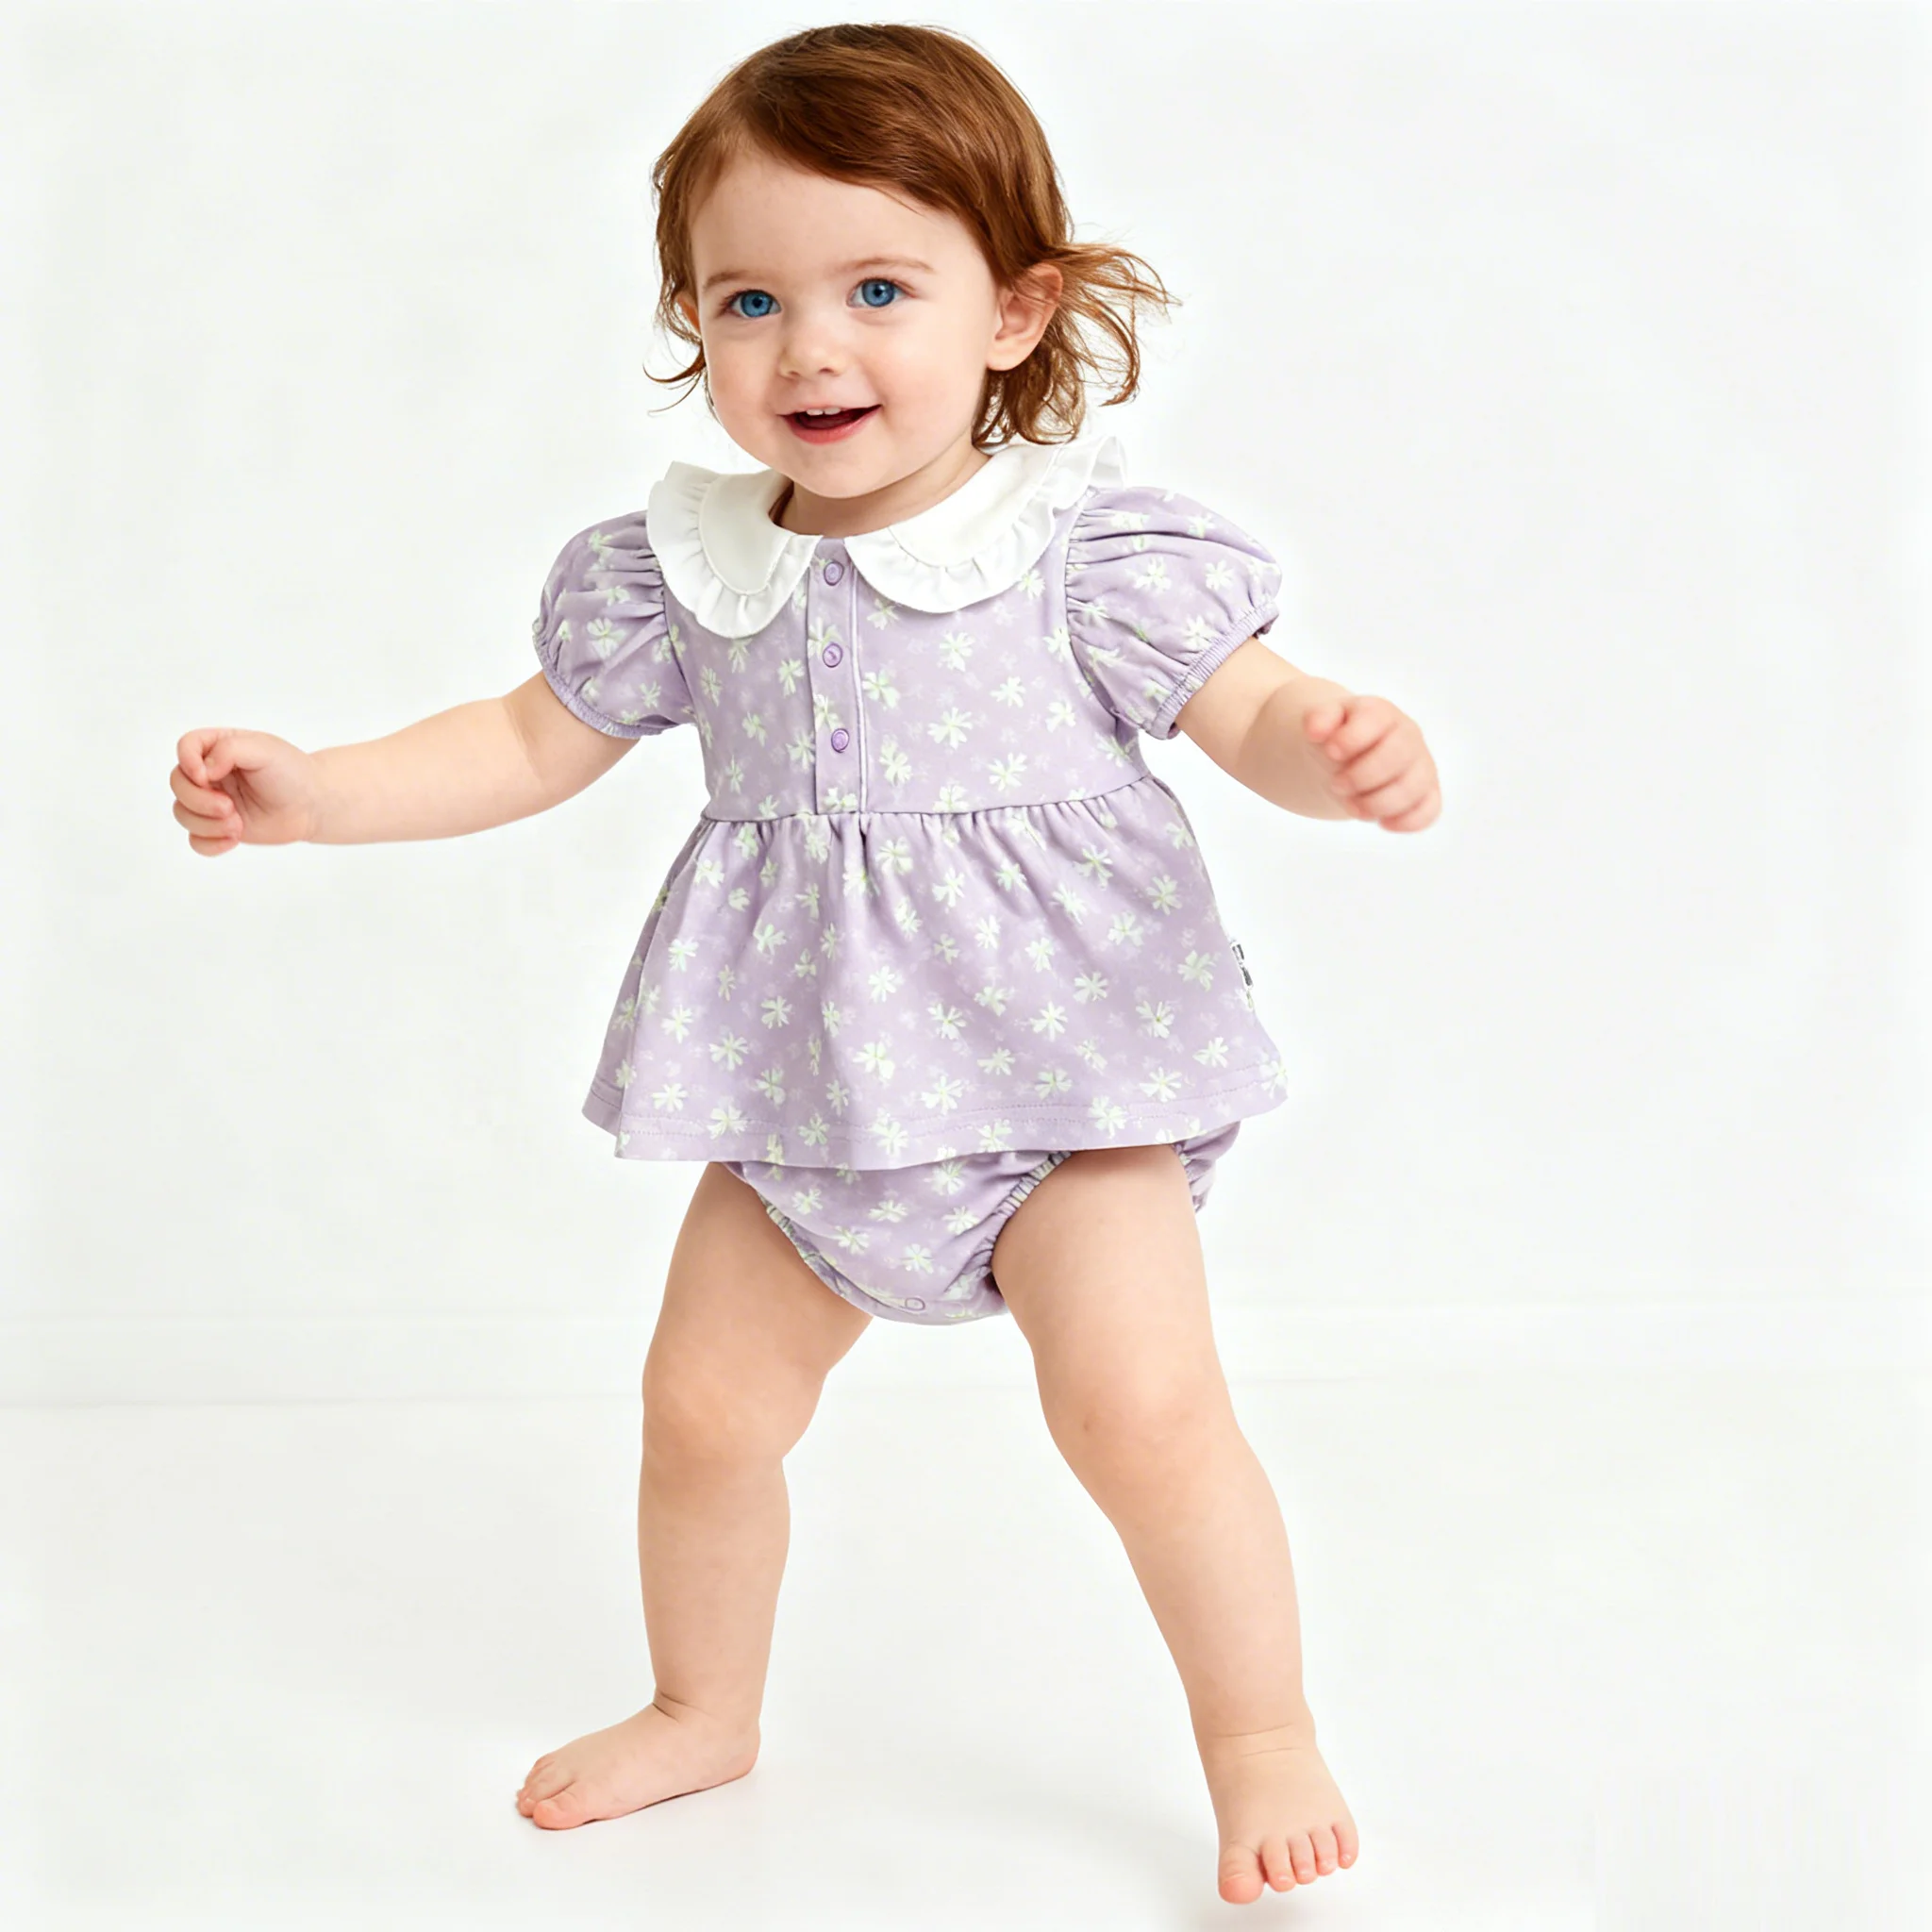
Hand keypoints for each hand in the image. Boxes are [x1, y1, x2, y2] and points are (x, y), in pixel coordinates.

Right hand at [170, 727, 320, 855]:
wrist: (312, 805)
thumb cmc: (291, 772)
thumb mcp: (264, 749)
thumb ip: (229, 749)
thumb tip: (202, 771)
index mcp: (218, 748)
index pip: (185, 747)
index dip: (187, 762)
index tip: (208, 776)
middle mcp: (210, 774)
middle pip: (177, 783)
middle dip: (198, 799)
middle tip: (229, 807)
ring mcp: (212, 801)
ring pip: (182, 813)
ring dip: (206, 823)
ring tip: (237, 825)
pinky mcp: (219, 827)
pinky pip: (196, 840)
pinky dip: (209, 843)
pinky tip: (232, 840)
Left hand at [1302, 695, 1440, 831]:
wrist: (1349, 757)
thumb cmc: (1339, 738)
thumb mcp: (1323, 722)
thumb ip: (1317, 719)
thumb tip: (1315, 731)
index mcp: (1381, 713)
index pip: (1376, 720)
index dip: (1350, 739)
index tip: (1330, 751)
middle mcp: (1408, 736)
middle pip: (1397, 756)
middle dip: (1361, 777)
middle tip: (1337, 785)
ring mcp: (1421, 765)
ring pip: (1413, 787)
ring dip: (1377, 804)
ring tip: (1351, 806)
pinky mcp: (1427, 792)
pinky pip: (1429, 810)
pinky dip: (1405, 821)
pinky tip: (1382, 821)